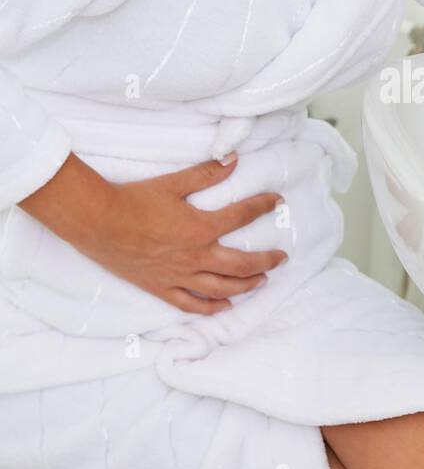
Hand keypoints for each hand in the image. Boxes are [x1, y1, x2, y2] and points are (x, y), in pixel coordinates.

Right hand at [20, 151, 287, 315]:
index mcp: (201, 228)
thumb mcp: (172, 183)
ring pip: (222, 289)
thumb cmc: (134, 200)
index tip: (277, 201)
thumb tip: (233, 160)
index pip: (242, 216)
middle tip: (281, 258)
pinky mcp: (161, 287)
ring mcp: (179, 276)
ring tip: (261, 282)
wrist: (98, 222)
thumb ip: (206, 173)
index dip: (263, 206)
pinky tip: (225, 307)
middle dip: (266, 261)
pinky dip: (211, 308)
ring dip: (246, 286)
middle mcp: (196, 256)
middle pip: (242, 264)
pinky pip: (191, 304)